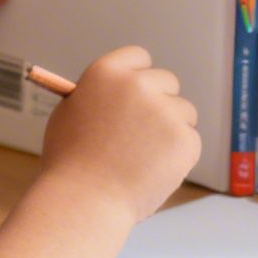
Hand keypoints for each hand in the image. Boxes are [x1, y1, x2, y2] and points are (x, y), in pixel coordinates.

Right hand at [39, 47, 200, 223]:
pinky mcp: (184, 138)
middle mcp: (138, 84)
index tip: (138, 94)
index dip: (139, 77)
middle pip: (167, 82)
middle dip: (160, 103)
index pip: (139, 57)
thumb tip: (112, 93)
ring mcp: (165, 111)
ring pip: (184, 112)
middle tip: (143, 133)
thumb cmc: (68, 164)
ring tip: (144, 158)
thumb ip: (94, 97)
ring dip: (171, 130)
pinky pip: (190, 140)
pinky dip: (178, 156)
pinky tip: (153, 171)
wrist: (84, 201)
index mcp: (106, 72)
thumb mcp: (69, 115)